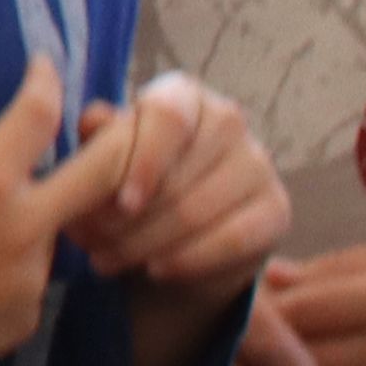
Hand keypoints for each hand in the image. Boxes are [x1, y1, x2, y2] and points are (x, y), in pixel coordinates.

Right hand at [0, 57, 127, 365]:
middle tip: (120, 124)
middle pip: (101, 174)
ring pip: (49, 227)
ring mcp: (31, 278)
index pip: (38, 114)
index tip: (44, 67)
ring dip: (27, 213)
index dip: (45, 80)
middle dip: (119, 140)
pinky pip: (28, 272)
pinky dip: (5, 262)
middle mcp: (25, 229)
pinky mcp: (27, 316)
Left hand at [73, 72, 288, 295]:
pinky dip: (188, 260)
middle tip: (89, 242)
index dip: (143, 161)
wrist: (175, 230)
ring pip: (198, 211)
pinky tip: (155, 270)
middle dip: (125, 217)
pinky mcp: (276, 209)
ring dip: (145, 243)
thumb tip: (94, 120)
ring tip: (105, 259)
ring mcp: (257, 163)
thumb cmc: (131, 179)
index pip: (167, 117)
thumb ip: (99, 138)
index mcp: (182, 94)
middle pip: (178, 174)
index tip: (122, 202)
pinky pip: (232, 241)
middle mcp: (227, 120)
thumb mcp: (106, 155)